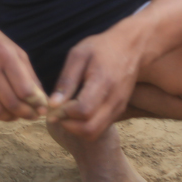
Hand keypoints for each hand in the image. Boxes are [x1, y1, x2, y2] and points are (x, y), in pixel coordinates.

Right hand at [0, 12, 48, 121]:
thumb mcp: (11, 47)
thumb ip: (28, 73)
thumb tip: (41, 100)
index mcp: (4, 53)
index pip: (25, 90)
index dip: (36, 104)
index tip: (41, 109)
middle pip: (11, 103)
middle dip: (25, 114)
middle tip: (29, 115)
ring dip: (7, 117)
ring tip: (12, 114)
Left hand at [47, 25, 142, 140]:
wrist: (129, 48)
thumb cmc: (100, 48)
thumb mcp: (78, 56)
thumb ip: (66, 81)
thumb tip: (52, 104)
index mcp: (103, 82)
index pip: (83, 111)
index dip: (64, 113)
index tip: (53, 105)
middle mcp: (114, 100)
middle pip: (89, 129)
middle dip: (68, 125)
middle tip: (57, 112)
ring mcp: (118, 108)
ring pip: (94, 132)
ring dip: (75, 128)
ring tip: (65, 112)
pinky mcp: (119, 111)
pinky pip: (100, 128)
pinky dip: (84, 126)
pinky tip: (76, 111)